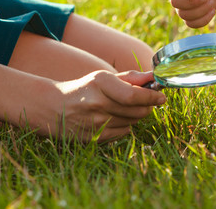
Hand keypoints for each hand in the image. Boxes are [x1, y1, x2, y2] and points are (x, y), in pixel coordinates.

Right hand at [47, 70, 165, 141]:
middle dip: (147, 107)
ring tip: (123, 108)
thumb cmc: (84, 89)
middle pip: (137, 111)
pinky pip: (124, 133)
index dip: (152, 97)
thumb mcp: (104, 77)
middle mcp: (98, 104)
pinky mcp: (95, 138)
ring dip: (135, 116)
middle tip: (146, 102)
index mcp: (101, 84)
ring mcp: (96, 123)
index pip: (134, 96)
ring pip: (133, 122)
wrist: (54, 108)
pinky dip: (125, 126)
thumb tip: (154, 77)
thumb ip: (131, 77)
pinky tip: (114, 118)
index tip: (162, 97)